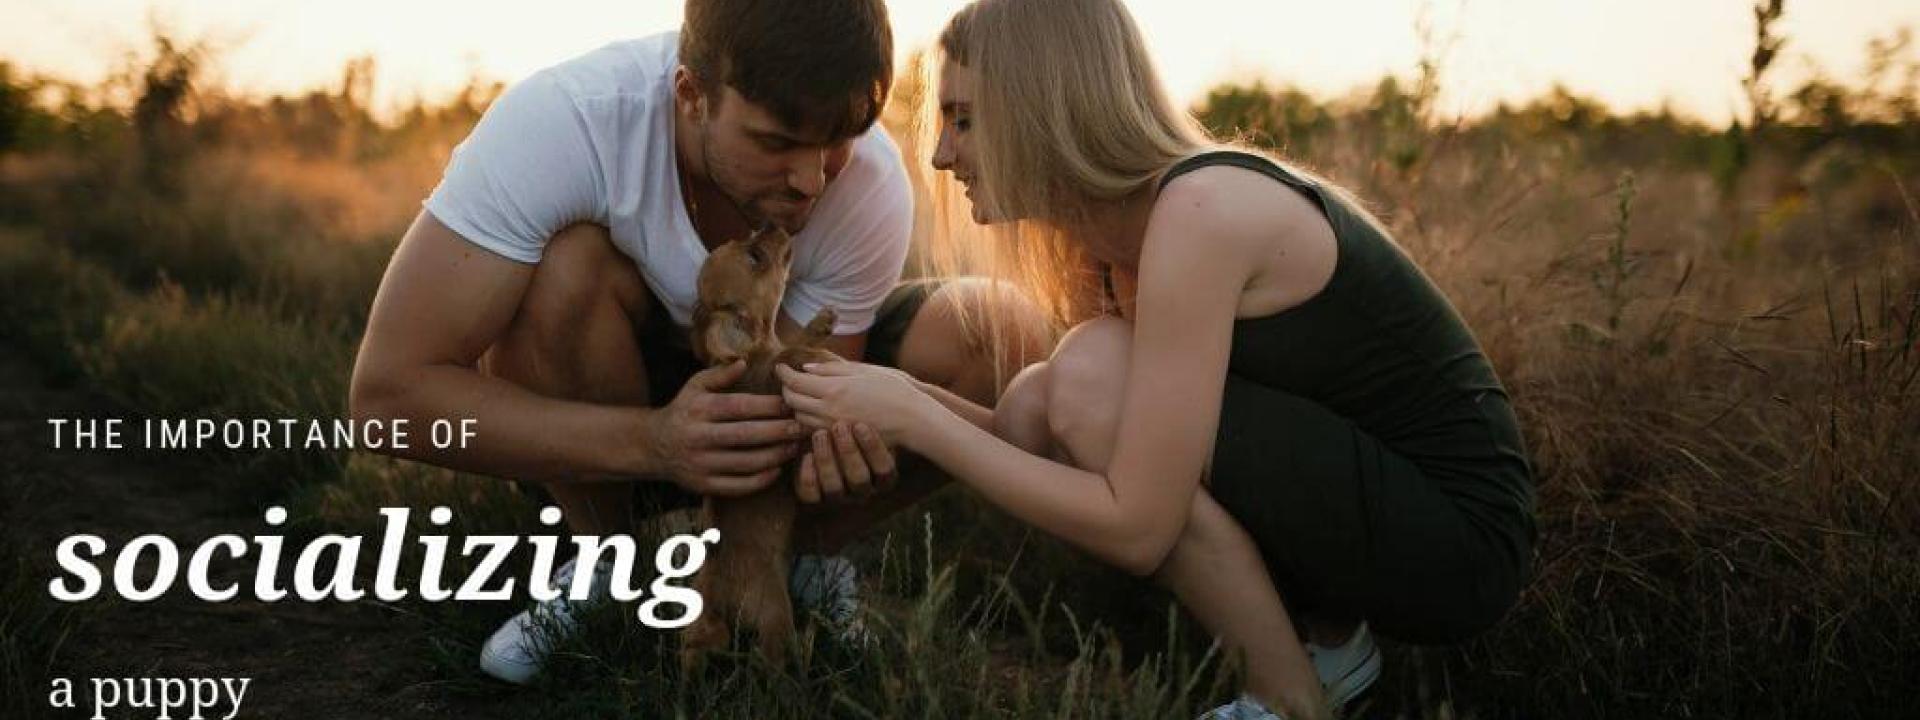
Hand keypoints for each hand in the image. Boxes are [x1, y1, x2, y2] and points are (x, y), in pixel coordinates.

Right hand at [646, 360, 806, 495]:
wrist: (654, 446)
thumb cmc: (684, 411)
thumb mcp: (695, 386)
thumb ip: (720, 374)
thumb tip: (744, 361)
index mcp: (699, 409)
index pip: (739, 406)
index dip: (768, 406)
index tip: (791, 404)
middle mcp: (698, 437)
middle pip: (745, 435)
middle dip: (778, 431)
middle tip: (802, 427)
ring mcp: (700, 464)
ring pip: (745, 463)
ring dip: (775, 456)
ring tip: (795, 447)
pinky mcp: (703, 485)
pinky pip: (737, 486)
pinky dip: (760, 480)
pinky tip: (777, 469)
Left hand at [775, 361, 934, 447]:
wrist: (913, 419)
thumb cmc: (892, 390)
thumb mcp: (864, 371)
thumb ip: (832, 369)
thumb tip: (806, 368)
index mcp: (834, 388)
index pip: (794, 381)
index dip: (783, 373)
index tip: (780, 366)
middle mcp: (828, 410)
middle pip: (791, 401)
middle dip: (786, 389)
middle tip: (789, 380)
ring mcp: (833, 428)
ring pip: (799, 418)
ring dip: (796, 406)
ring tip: (802, 395)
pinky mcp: (840, 440)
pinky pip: (812, 431)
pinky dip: (808, 420)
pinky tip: (815, 412)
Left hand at [795, 421, 897, 503]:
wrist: (828, 450)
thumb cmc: (856, 430)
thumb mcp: (866, 423)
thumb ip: (868, 415)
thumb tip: (864, 390)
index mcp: (882, 476)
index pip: (884, 469)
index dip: (873, 448)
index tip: (860, 425)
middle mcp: (863, 490)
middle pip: (859, 478)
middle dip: (848, 451)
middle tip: (839, 425)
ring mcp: (839, 498)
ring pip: (835, 487)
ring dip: (827, 459)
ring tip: (819, 433)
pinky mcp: (816, 500)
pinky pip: (812, 495)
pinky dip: (809, 475)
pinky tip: (806, 454)